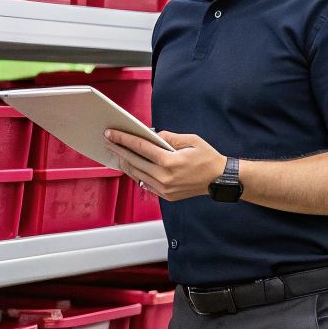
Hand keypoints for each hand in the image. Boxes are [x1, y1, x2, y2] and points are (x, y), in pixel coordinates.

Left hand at [105, 129, 226, 201]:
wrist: (219, 179)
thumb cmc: (207, 158)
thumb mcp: (191, 140)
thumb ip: (169, 137)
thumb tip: (153, 135)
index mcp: (170, 162)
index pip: (140, 148)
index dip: (124, 139)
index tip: (112, 133)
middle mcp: (164, 177)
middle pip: (134, 161)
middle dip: (119, 149)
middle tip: (108, 141)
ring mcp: (164, 188)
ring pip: (137, 174)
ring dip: (125, 163)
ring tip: (116, 153)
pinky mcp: (166, 195)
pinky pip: (145, 183)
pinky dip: (136, 174)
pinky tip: (131, 166)